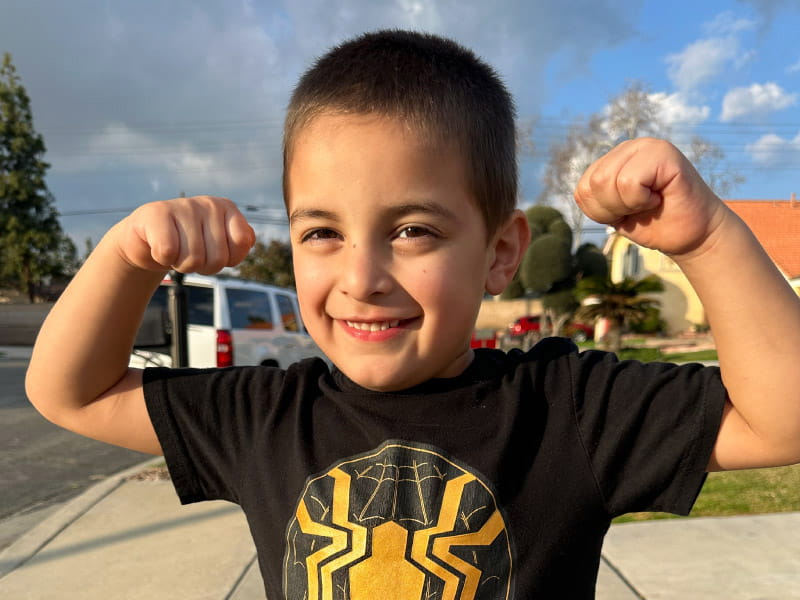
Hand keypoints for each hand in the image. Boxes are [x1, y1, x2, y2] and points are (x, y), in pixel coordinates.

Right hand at [114, 195, 255, 273]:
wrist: (146, 240)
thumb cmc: (188, 244)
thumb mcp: (219, 242)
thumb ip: (241, 241)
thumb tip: (248, 238)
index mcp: (227, 208)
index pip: (243, 242)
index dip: (229, 259)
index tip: (215, 252)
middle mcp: (209, 203)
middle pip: (217, 259)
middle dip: (203, 267)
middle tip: (190, 254)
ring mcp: (184, 206)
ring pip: (193, 259)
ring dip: (182, 265)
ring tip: (176, 251)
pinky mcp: (157, 213)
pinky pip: (168, 252)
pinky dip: (162, 259)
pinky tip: (159, 247)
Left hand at [574, 138, 726, 256]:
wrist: (694, 236)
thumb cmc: (655, 223)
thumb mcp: (614, 211)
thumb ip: (595, 195)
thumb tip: (580, 189)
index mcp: (613, 160)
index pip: (583, 189)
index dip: (601, 212)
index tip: (627, 213)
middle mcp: (628, 147)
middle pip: (593, 184)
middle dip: (613, 208)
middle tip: (639, 208)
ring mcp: (647, 146)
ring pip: (607, 182)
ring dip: (628, 204)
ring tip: (649, 202)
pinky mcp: (663, 153)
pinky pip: (629, 182)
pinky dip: (641, 200)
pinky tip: (658, 197)